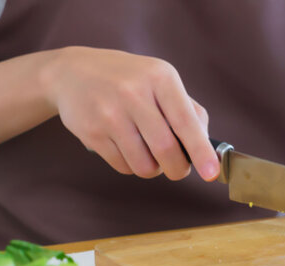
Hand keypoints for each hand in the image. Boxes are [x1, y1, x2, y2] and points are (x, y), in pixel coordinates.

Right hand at [41, 46, 218, 180]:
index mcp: (160, 78)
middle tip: (178, 169)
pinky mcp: (91, 132)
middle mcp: (134, 93)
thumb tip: (206, 147)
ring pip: (143, 164)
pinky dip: (131, 166)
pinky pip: (122, 166)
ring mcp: (109, 113)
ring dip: (152, 170)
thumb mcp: (160, 80)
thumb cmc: (129, 80)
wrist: (72, 72)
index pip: (185, 121)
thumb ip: (188, 110)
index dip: (201, 151)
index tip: (212, 174)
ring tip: (149, 154)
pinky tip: (127, 148)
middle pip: (165, 149)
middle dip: (177, 169)